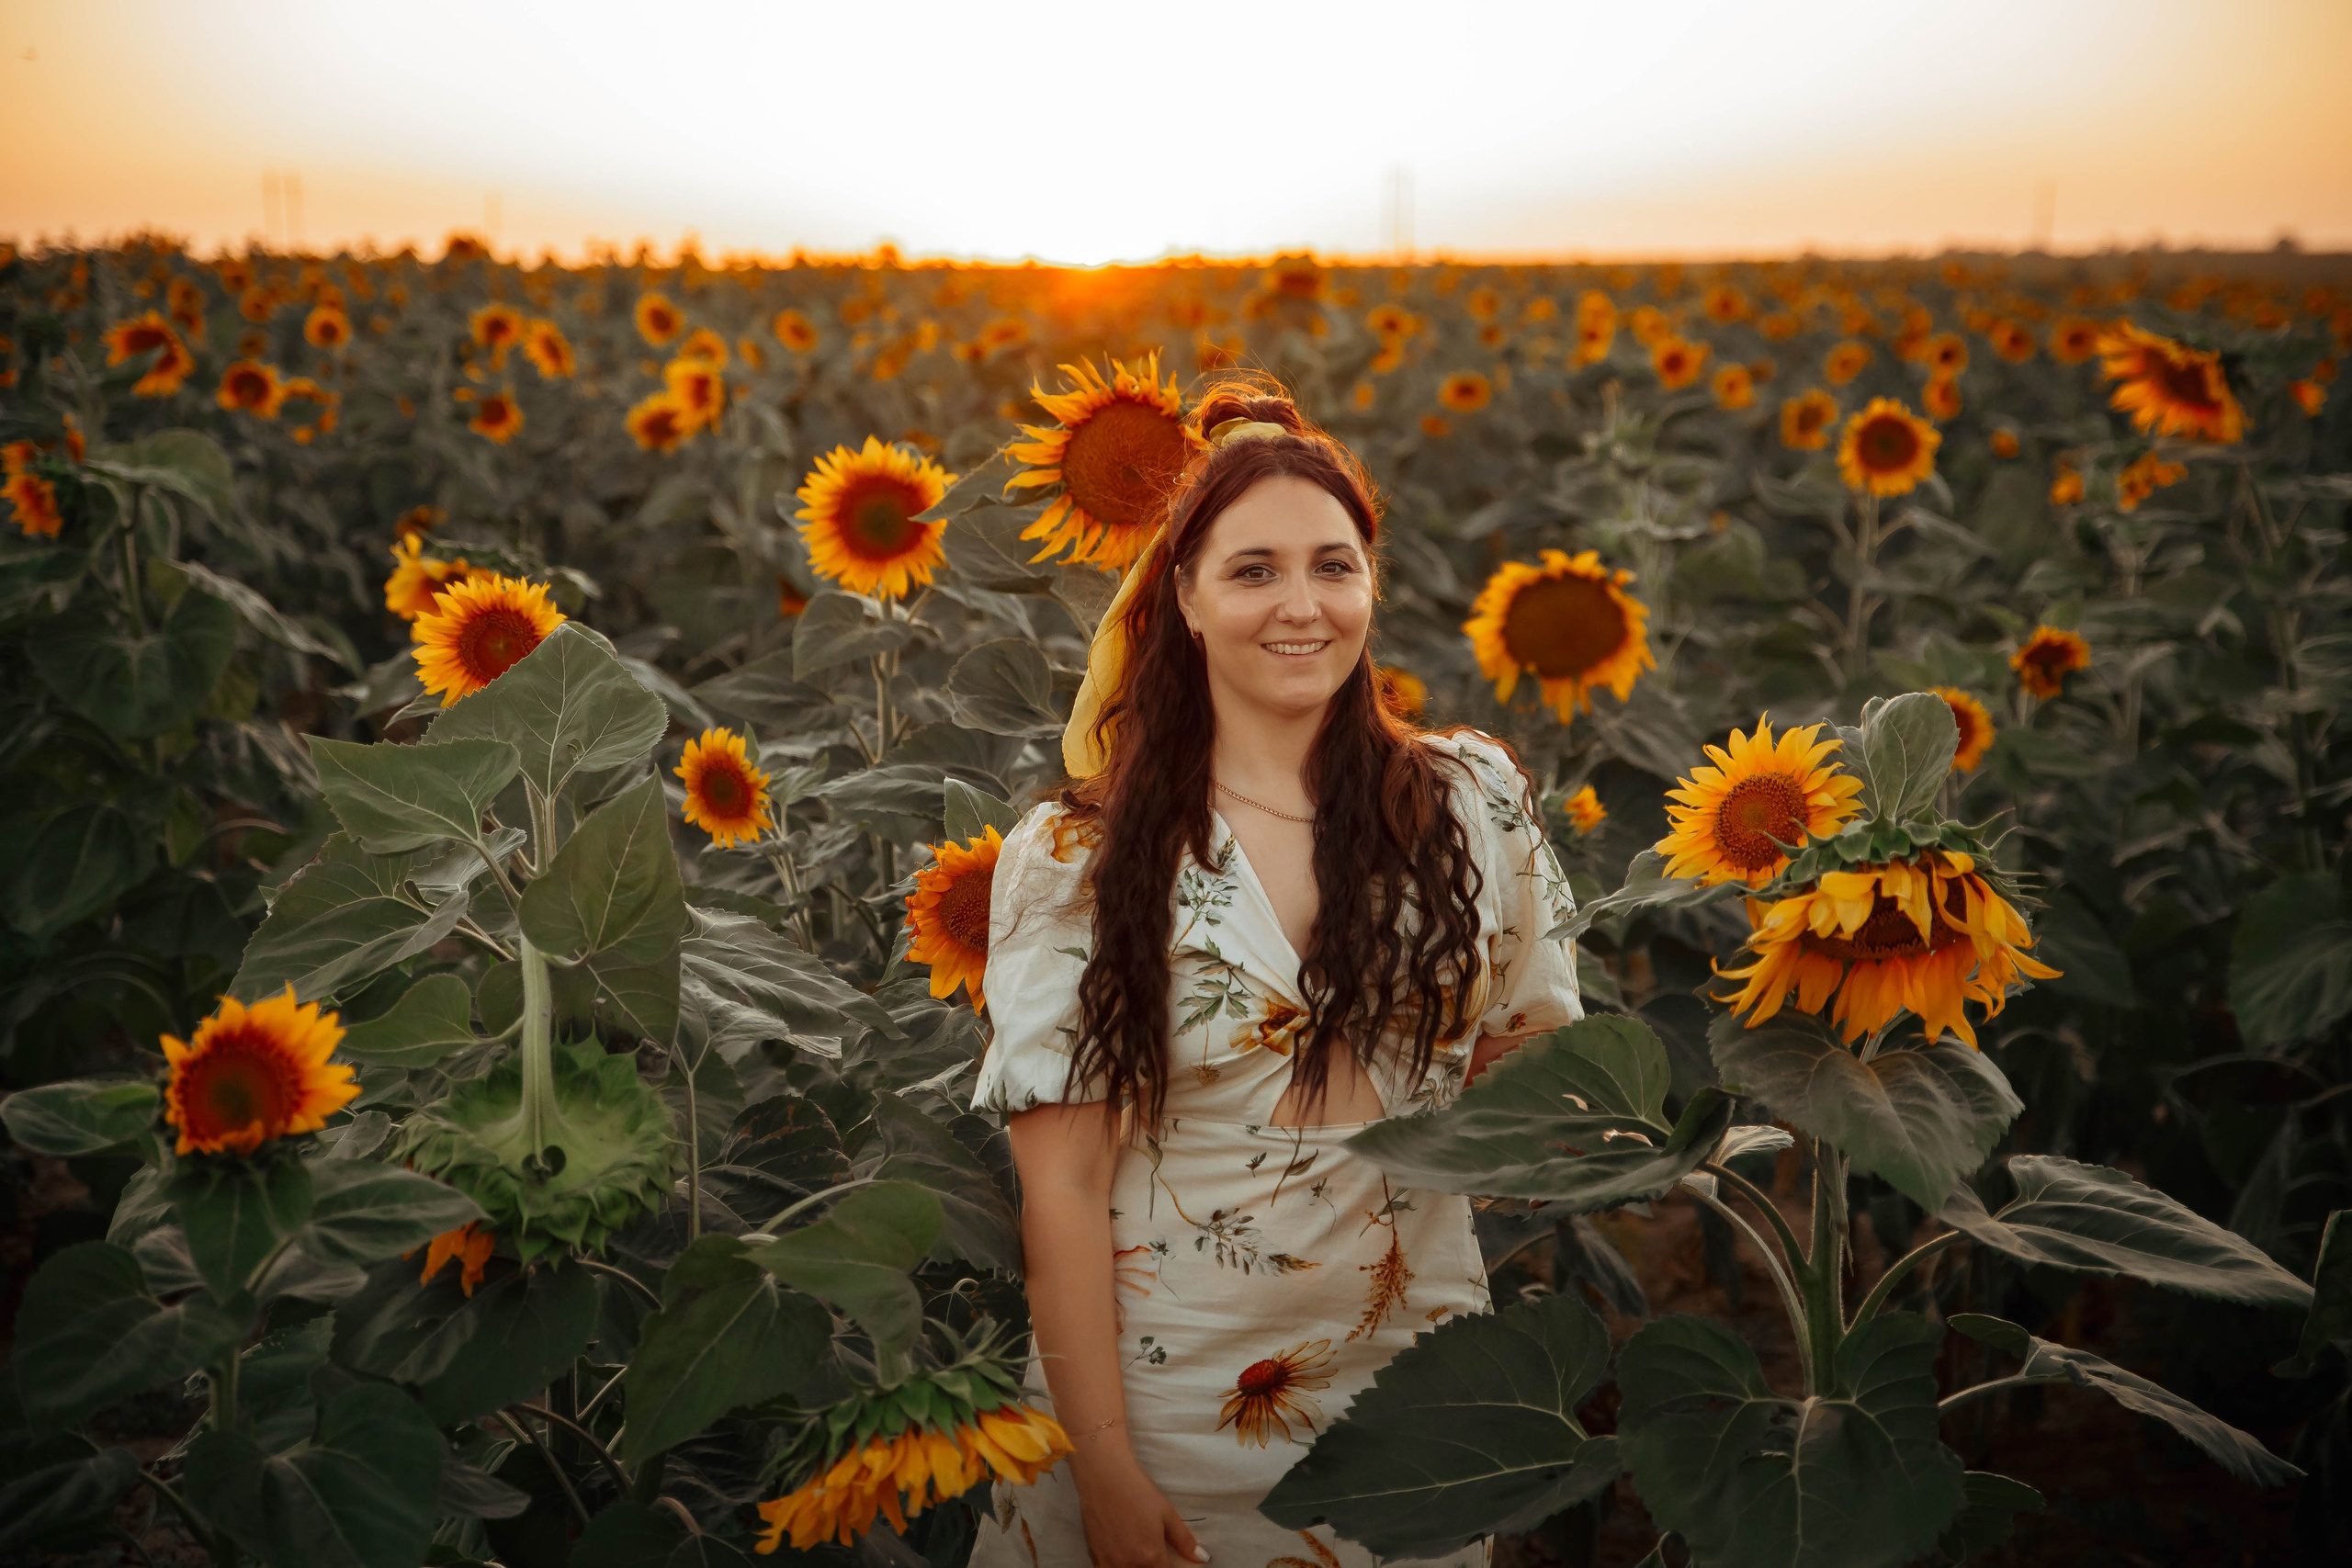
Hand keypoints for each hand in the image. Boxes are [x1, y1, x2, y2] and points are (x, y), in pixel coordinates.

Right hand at [1072, 1447, 1209, 1565]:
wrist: (1104, 1477)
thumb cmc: (1138, 1492)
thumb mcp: (1167, 1514)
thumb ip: (1184, 1541)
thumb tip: (1202, 1558)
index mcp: (1151, 1557)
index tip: (1168, 1561)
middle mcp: (1129, 1565)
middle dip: (1152, 1567)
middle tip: (1152, 1551)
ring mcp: (1109, 1563)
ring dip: (1135, 1567)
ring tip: (1137, 1550)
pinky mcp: (1095, 1558)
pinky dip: (1118, 1566)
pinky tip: (1122, 1551)